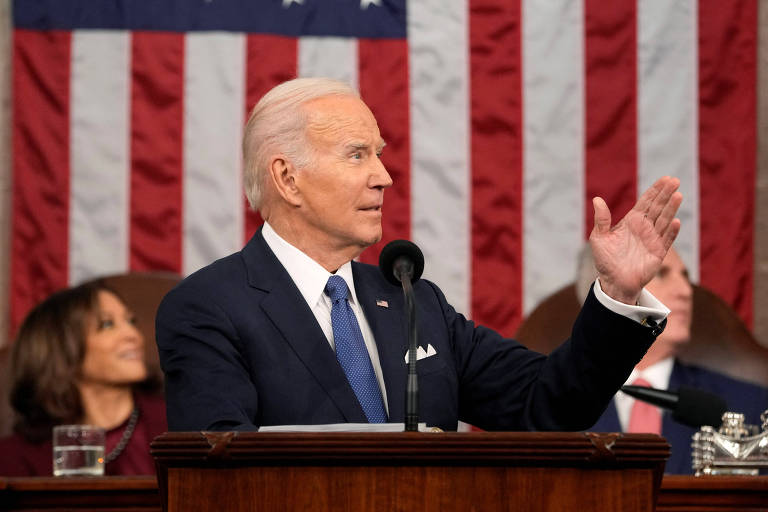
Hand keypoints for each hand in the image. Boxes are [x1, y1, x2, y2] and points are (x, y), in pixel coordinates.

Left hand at [589, 176, 681, 304]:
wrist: (613, 282)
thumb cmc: (605, 260)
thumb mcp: (599, 238)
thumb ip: (601, 219)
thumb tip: (597, 199)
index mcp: (631, 222)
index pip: (646, 202)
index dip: (655, 190)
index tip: (665, 179)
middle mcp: (644, 228)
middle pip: (658, 207)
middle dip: (666, 194)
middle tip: (675, 180)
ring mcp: (652, 240)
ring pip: (664, 221)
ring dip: (671, 208)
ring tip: (678, 195)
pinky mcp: (658, 253)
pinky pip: (666, 240)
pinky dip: (671, 232)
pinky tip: (675, 221)